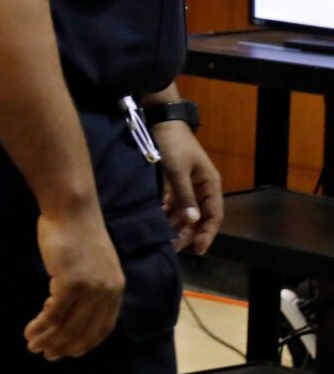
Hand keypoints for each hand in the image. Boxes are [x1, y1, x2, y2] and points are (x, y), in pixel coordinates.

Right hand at [25, 207, 124, 359]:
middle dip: (64, 347)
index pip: (103, 328)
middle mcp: (106, 293)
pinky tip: (29, 330)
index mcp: (116, 289)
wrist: (72, 210)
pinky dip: (40, 326)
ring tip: (32, 346)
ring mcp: (89, 290)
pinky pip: (53, 314)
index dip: (85, 344)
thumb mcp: (94, 262)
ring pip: (68, 326)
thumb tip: (76, 304)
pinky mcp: (70, 284)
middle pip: (84, 331)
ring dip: (48, 340)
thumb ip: (91, 284)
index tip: (68, 353)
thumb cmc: (77, 231)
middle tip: (47, 355)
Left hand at [154, 121, 222, 253]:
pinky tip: (159, 224)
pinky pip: (174, 205)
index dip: (207, 234)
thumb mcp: (177, 171)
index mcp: (210, 185)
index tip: (199, 250)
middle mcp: (202, 189)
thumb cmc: (173, 145)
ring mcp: (188, 186)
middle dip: (189, 234)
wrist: (161, 122)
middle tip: (175, 248)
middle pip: (199, 217)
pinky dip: (168, 215)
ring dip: (177, 226)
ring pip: (186, 213)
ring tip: (166, 241)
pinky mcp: (174, 184)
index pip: (214, 216)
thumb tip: (193, 221)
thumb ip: (185, 196)